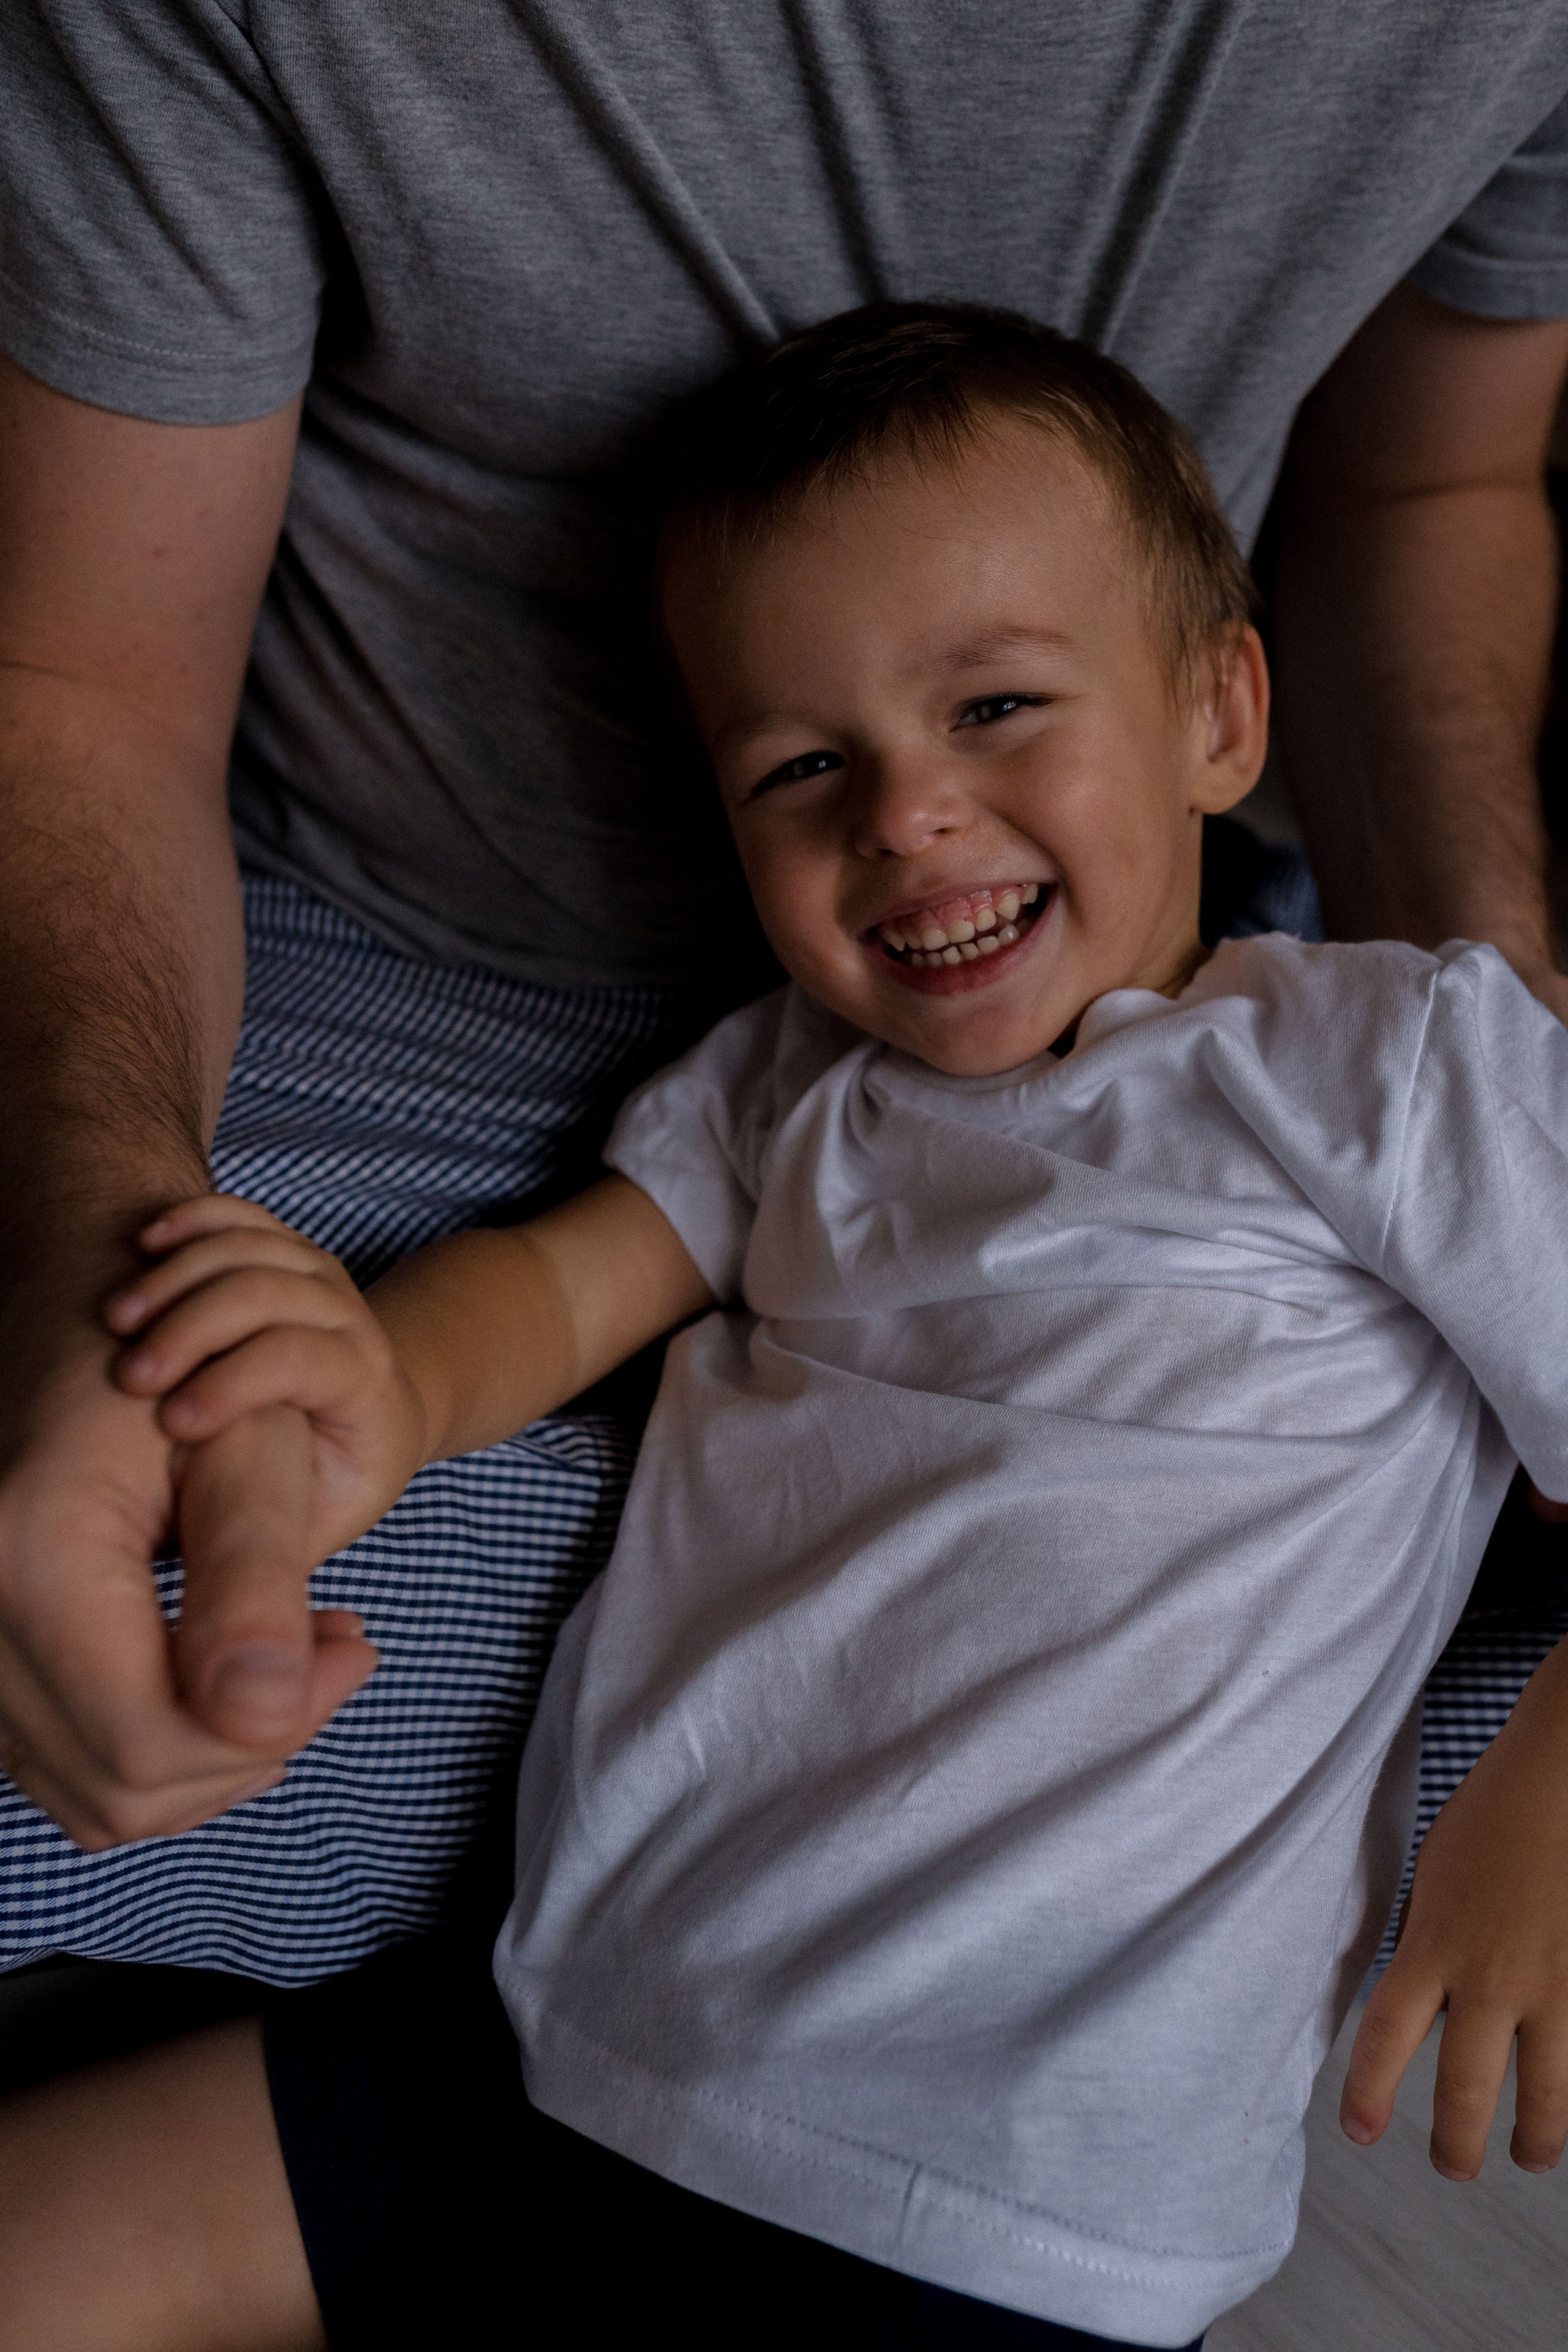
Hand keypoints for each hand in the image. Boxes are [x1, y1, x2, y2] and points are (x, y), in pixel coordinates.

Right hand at [107, 1196, 428, 1739]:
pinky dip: (161, 1741)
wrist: (88, 1313)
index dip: (274, 1725)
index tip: (353, 1646)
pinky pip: (70, 1760)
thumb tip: (267, 1715)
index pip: (154, 1740)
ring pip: (97, 1793)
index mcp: (32, 1560)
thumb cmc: (183, 1361)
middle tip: (338, 1652)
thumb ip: (256, 1581)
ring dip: (212, 1753)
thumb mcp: (242, 1450)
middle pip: (125, 1786)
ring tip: (295, 1658)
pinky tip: (228, 1668)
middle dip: (251, 1744)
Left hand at [1340, 1636, 1567, 2178]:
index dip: (1367, 2092)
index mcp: (1433, 1946)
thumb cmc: (1487, 1821)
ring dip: (1534, 2138)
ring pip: (1543, 2094)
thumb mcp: (1432, 1881)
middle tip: (1452, 2167)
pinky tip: (1566, 2102)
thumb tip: (1425, 1998)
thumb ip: (1426, 1944)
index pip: (1385, 2036)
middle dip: (1456, 2142)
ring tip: (1527, 2158)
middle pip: (1465, 2089)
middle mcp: (1490, 1979)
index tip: (1358, 2132)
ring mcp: (1551, 1988)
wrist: (1555, 1787)